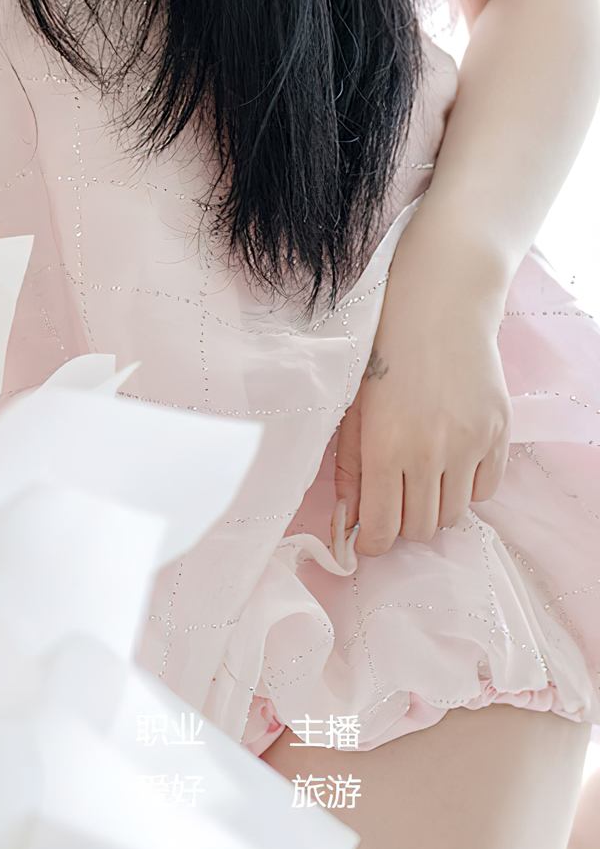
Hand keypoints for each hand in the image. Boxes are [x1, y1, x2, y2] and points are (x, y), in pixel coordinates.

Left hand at [332, 258, 511, 556]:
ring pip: (455, 515)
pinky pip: (486, 490)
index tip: (369, 538)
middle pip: (422, 528)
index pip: (383, 528)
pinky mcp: (498, 433)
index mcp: (385, 448)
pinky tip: (451, 462)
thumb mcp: (352, 408)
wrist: (437, 306)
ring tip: (423, 477)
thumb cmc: (382, 352)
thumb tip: (349, 517)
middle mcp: (430, 453)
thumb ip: (350, 466)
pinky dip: (467, 487)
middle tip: (395, 502)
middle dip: (403, 524)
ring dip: (436, 506)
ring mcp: (469, 444)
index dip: (373, 542)